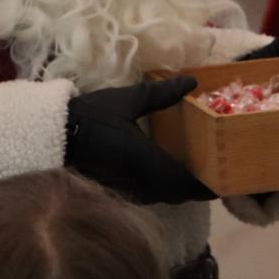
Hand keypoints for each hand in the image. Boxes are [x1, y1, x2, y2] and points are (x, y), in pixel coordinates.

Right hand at [65, 76, 214, 204]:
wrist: (52, 136)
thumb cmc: (91, 117)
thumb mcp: (127, 100)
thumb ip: (161, 93)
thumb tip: (192, 81)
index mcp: (147, 162)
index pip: (186, 184)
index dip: (207, 187)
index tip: (225, 182)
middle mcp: (140, 182)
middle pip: (177, 194)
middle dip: (195, 187)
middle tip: (212, 171)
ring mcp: (127, 189)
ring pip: (162, 196)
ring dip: (178, 188)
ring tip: (193, 170)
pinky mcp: (116, 189)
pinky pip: (147, 194)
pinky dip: (161, 187)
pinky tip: (163, 170)